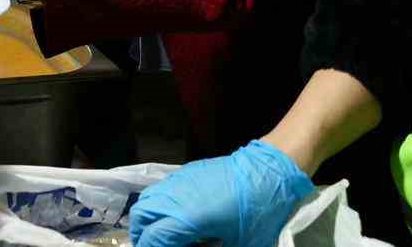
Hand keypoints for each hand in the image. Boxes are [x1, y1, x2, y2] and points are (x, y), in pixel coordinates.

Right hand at [128, 140, 314, 246]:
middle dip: (143, 235)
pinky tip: (177, 215)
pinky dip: (159, 204)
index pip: (151, 238)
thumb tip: (194, 246)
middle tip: (155, 245)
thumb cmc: (260, 214)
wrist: (270, 172)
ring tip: (163, 233)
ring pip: (147, 199)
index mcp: (187, 219)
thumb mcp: (239, 245)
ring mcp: (179, 181)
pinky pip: (162, 189)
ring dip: (149, 218)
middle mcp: (176, 197)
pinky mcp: (187, 171)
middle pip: (140, 216)